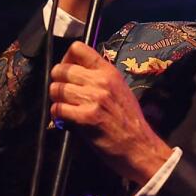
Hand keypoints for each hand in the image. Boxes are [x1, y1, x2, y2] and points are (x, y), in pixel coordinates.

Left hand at [49, 42, 172, 184]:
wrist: (138, 146)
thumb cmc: (128, 120)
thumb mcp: (119, 88)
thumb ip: (99, 77)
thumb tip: (73, 71)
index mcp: (109, 71)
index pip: (78, 49)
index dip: (65, 59)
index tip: (66, 70)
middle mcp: (101, 81)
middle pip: (62, 69)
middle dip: (57, 81)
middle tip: (62, 92)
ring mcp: (93, 98)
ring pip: (56, 89)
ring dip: (56, 99)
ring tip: (64, 106)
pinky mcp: (86, 117)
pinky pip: (58, 108)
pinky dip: (57, 114)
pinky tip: (65, 119)